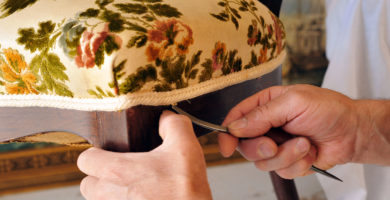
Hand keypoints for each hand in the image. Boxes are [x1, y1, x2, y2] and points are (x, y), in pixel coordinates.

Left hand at [77, 111, 211, 199]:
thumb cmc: (186, 190)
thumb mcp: (185, 146)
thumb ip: (172, 124)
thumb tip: (165, 117)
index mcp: (118, 171)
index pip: (85, 159)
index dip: (96, 154)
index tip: (111, 154)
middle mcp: (110, 195)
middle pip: (87, 184)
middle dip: (100, 178)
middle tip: (122, 173)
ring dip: (111, 194)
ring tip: (134, 188)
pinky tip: (143, 199)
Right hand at [218, 84, 365, 178]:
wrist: (353, 132)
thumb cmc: (328, 109)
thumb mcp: (294, 102)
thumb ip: (262, 114)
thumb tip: (235, 127)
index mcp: (264, 105)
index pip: (236, 119)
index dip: (227, 134)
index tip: (227, 147)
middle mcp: (267, 126)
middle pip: (244, 145)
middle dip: (261, 148)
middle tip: (275, 144)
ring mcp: (277, 145)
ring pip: (262, 162)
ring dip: (285, 155)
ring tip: (304, 144)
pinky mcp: (288, 161)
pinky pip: (281, 171)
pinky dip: (297, 164)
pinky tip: (309, 153)